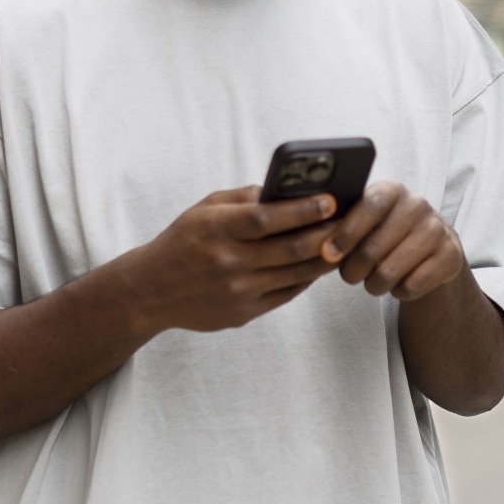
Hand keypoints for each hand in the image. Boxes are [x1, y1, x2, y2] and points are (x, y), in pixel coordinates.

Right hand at [127, 186, 340, 332]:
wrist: (152, 290)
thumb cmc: (183, 241)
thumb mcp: (204, 209)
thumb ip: (243, 198)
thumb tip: (286, 189)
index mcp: (216, 229)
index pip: (267, 218)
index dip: (303, 209)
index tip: (331, 200)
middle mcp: (228, 262)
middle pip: (290, 248)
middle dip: (326, 232)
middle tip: (351, 220)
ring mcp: (237, 291)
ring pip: (295, 274)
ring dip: (325, 257)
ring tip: (345, 241)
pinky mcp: (243, 314)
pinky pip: (286, 294)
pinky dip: (307, 278)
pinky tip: (319, 263)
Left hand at [321, 180, 464, 300]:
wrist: (432, 248)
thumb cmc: (385, 233)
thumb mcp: (366, 220)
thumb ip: (342, 225)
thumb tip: (320, 247)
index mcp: (392, 190)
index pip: (369, 207)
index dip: (346, 232)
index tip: (328, 253)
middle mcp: (417, 205)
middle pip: (373, 247)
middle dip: (352, 269)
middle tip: (349, 276)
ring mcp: (437, 230)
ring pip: (390, 272)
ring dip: (373, 285)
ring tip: (372, 282)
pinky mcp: (451, 256)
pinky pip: (412, 285)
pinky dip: (399, 292)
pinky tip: (399, 284)